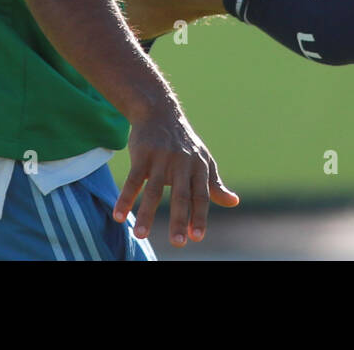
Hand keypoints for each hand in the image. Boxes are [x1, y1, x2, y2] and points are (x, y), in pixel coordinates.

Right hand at [113, 104, 238, 247]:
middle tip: (178, 242)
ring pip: (153, 189)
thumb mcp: (202, 160)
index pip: (201, 195)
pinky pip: (133, 180)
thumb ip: (214, 184)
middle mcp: (182, 163)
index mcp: (199, 167)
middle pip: (181, 195)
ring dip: (146, 213)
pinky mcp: (142, 154)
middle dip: (180, 219)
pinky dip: (125, 198)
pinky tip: (119, 216)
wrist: (159, 111)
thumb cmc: (183, 143)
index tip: (197, 237)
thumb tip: (234, 202)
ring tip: (140, 236)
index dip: (199, 216)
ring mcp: (161, 158)